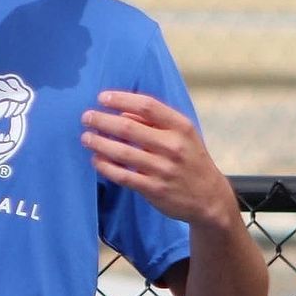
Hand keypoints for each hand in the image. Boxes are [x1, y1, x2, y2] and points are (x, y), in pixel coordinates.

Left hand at [81, 91, 238, 230]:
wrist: (209, 198)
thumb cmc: (190, 158)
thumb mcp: (182, 134)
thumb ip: (154, 121)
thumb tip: (121, 112)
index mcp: (180, 127)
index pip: (147, 105)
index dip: (121, 99)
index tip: (101, 98)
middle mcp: (173, 146)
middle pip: (129, 128)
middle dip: (102, 121)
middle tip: (86, 117)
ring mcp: (163, 169)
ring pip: (122, 152)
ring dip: (99, 143)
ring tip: (85, 137)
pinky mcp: (154, 189)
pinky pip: (123, 175)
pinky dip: (105, 166)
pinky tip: (95, 160)